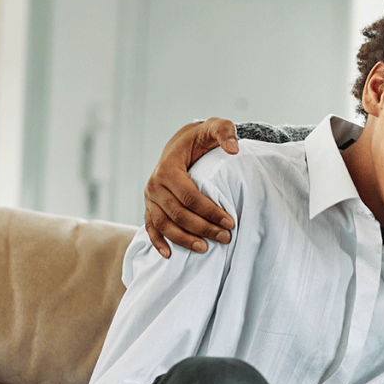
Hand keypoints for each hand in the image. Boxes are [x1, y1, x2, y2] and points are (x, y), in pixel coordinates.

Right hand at [144, 118, 240, 256]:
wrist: (181, 144)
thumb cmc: (200, 139)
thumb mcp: (214, 128)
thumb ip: (225, 132)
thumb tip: (234, 149)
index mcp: (168, 168)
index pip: (189, 196)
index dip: (210, 211)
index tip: (230, 221)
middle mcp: (154, 185)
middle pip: (178, 214)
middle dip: (202, 228)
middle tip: (225, 237)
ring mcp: (150, 198)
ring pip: (164, 225)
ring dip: (184, 239)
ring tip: (205, 248)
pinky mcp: (150, 207)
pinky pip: (150, 227)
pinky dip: (158, 242)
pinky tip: (169, 255)